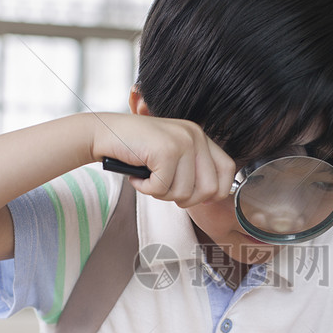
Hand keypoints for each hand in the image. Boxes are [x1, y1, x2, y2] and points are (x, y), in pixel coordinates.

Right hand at [91, 113, 235, 207]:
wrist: (104, 133)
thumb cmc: (136, 149)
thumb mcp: (171, 155)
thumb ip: (192, 169)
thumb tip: (211, 196)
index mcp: (200, 136)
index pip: (228, 169)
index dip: (215, 190)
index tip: (194, 196)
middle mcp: (195, 135)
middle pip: (209, 189)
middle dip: (185, 199)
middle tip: (163, 188)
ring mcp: (182, 141)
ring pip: (184, 193)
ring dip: (161, 194)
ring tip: (148, 178)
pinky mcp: (165, 150)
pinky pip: (162, 189)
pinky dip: (146, 189)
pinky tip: (138, 175)